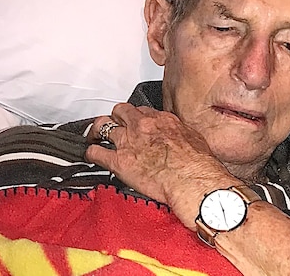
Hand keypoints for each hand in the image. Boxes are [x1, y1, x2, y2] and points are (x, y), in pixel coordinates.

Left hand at [85, 103, 239, 228]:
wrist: (192, 180)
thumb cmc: (198, 164)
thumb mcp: (193, 138)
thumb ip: (180, 133)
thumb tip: (179, 138)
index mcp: (162, 120)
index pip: (142, 110)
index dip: (136, 117)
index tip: (136, 123)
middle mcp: (143, 126)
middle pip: (120, 110)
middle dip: (116, 118)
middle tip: (115, 126)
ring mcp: (128, 142)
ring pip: (102, 125)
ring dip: (98, 132)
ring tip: (96, 137)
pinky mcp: (118, 161)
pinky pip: (95, 152)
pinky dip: (91, 153)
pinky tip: (92, 156)